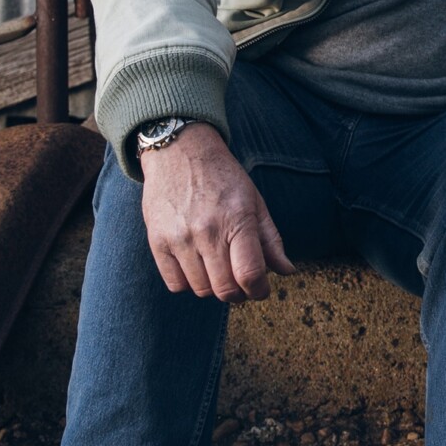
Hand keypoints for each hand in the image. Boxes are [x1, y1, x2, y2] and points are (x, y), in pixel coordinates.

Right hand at [138, 123, 292, 302]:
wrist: (179, 151)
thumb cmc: (222, 177)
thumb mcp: (254, 201)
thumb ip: (271, 239)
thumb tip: (287, 270)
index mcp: (237, 220)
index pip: (250, 275)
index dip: (259, 291)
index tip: (259, 288)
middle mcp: (207, 232)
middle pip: (225, 290)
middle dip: (238, 294)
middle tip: (240, 283)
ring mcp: (180, 238)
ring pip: (201, 290)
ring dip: (213, 288)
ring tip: (216, 269)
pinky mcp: (157, 241)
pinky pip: (175, 284)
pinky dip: (188, 283)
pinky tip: (195, 267)